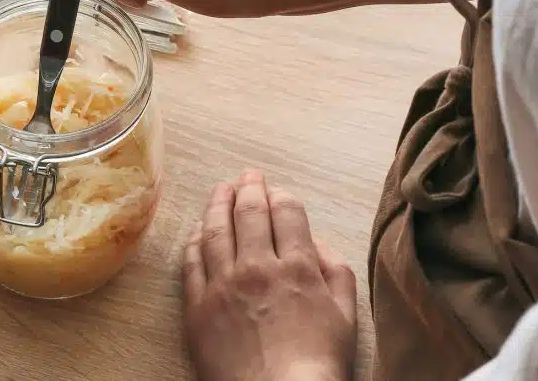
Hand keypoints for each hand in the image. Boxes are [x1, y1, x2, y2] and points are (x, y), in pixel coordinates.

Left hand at [184, 171, 356, 380]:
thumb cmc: (317, 365)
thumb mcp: (346, 316)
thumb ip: (335, 272)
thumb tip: (316, 244)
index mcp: (296, 267)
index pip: (287, 213)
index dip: (282, 196)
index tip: (277, 190)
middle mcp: (257, 267)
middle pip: (250, 214)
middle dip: (250, 189)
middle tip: (248, 176)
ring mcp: (223, 285)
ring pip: (216, 230)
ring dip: (218, 203)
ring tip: (221, 189)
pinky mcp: (198, 306)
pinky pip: (191, 262)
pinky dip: (195, 240)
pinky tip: (199, 230)